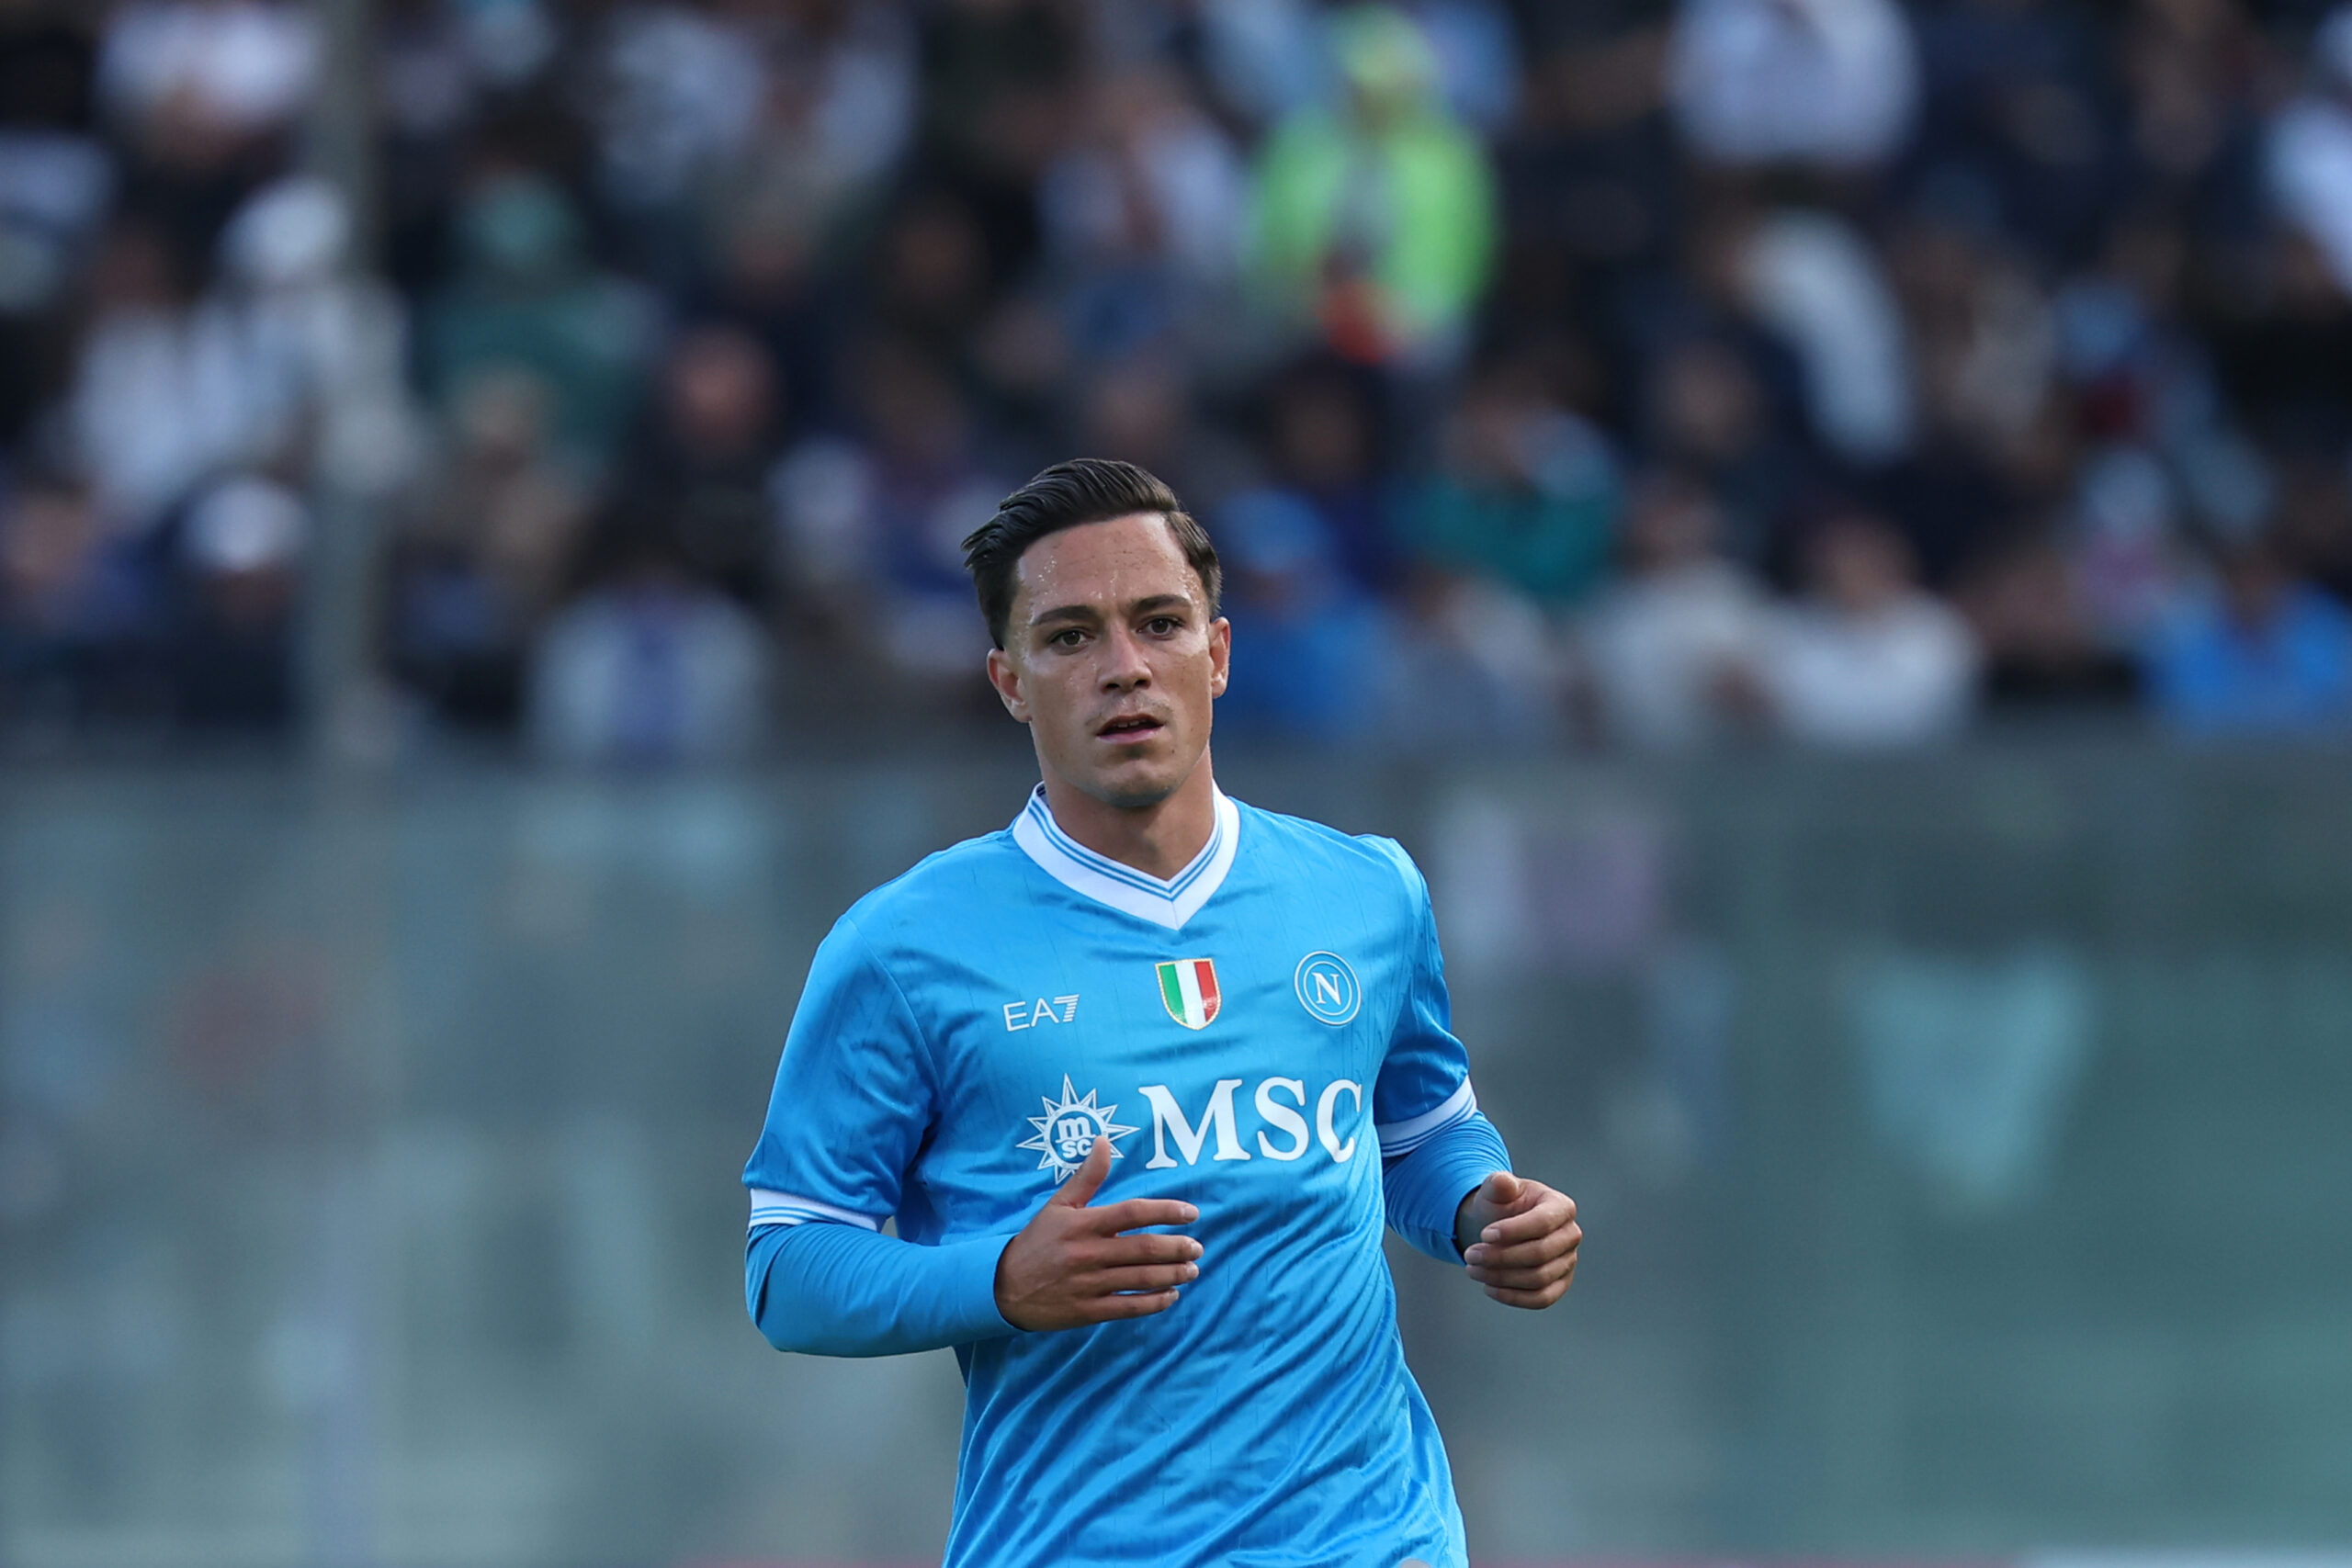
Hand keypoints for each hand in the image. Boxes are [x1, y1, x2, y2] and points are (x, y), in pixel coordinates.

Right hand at [993, 1132, 1202, 1330]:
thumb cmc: (1038, 1241)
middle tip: (1197, 1247)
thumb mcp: (1059, 1205)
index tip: (1191, 1213)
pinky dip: (1154, 1302)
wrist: (1004, 1286)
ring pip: (1140, 1279)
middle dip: (1177, 1248)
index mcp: (1083, 1223)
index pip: (1132, 1213)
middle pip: (1143, 1248)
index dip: (1166, 1211)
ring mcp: (1088, 1284)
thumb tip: (1104, 1140)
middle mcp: (1087, 1253)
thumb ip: (1087, 1176)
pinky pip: (1128, 1307)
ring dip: (1172, 1275)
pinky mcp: (1087, 1311)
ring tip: (1192, 1270)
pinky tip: (1171, 1296)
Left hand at [1456, 1171, 1579, 1308]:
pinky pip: (1541, 1299)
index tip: (1484, 1234)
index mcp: (1561, 1207)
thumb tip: (1503, 1183)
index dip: (1512, 1231)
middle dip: (1500, 1257)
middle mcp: (1570, 1235)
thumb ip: (1499, 1184)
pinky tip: (1488, 1287)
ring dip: (1501, 1278)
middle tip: (1470, 1254)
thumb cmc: (1502, 1206)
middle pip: (1540, 1254)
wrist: (1500, 1226)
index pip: (1543, 1222)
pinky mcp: (1559, 1284)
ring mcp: (1568, 1262)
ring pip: (1538, 1279)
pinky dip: (1513, 1297)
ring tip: (1473, 1269)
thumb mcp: (1495, 1190)